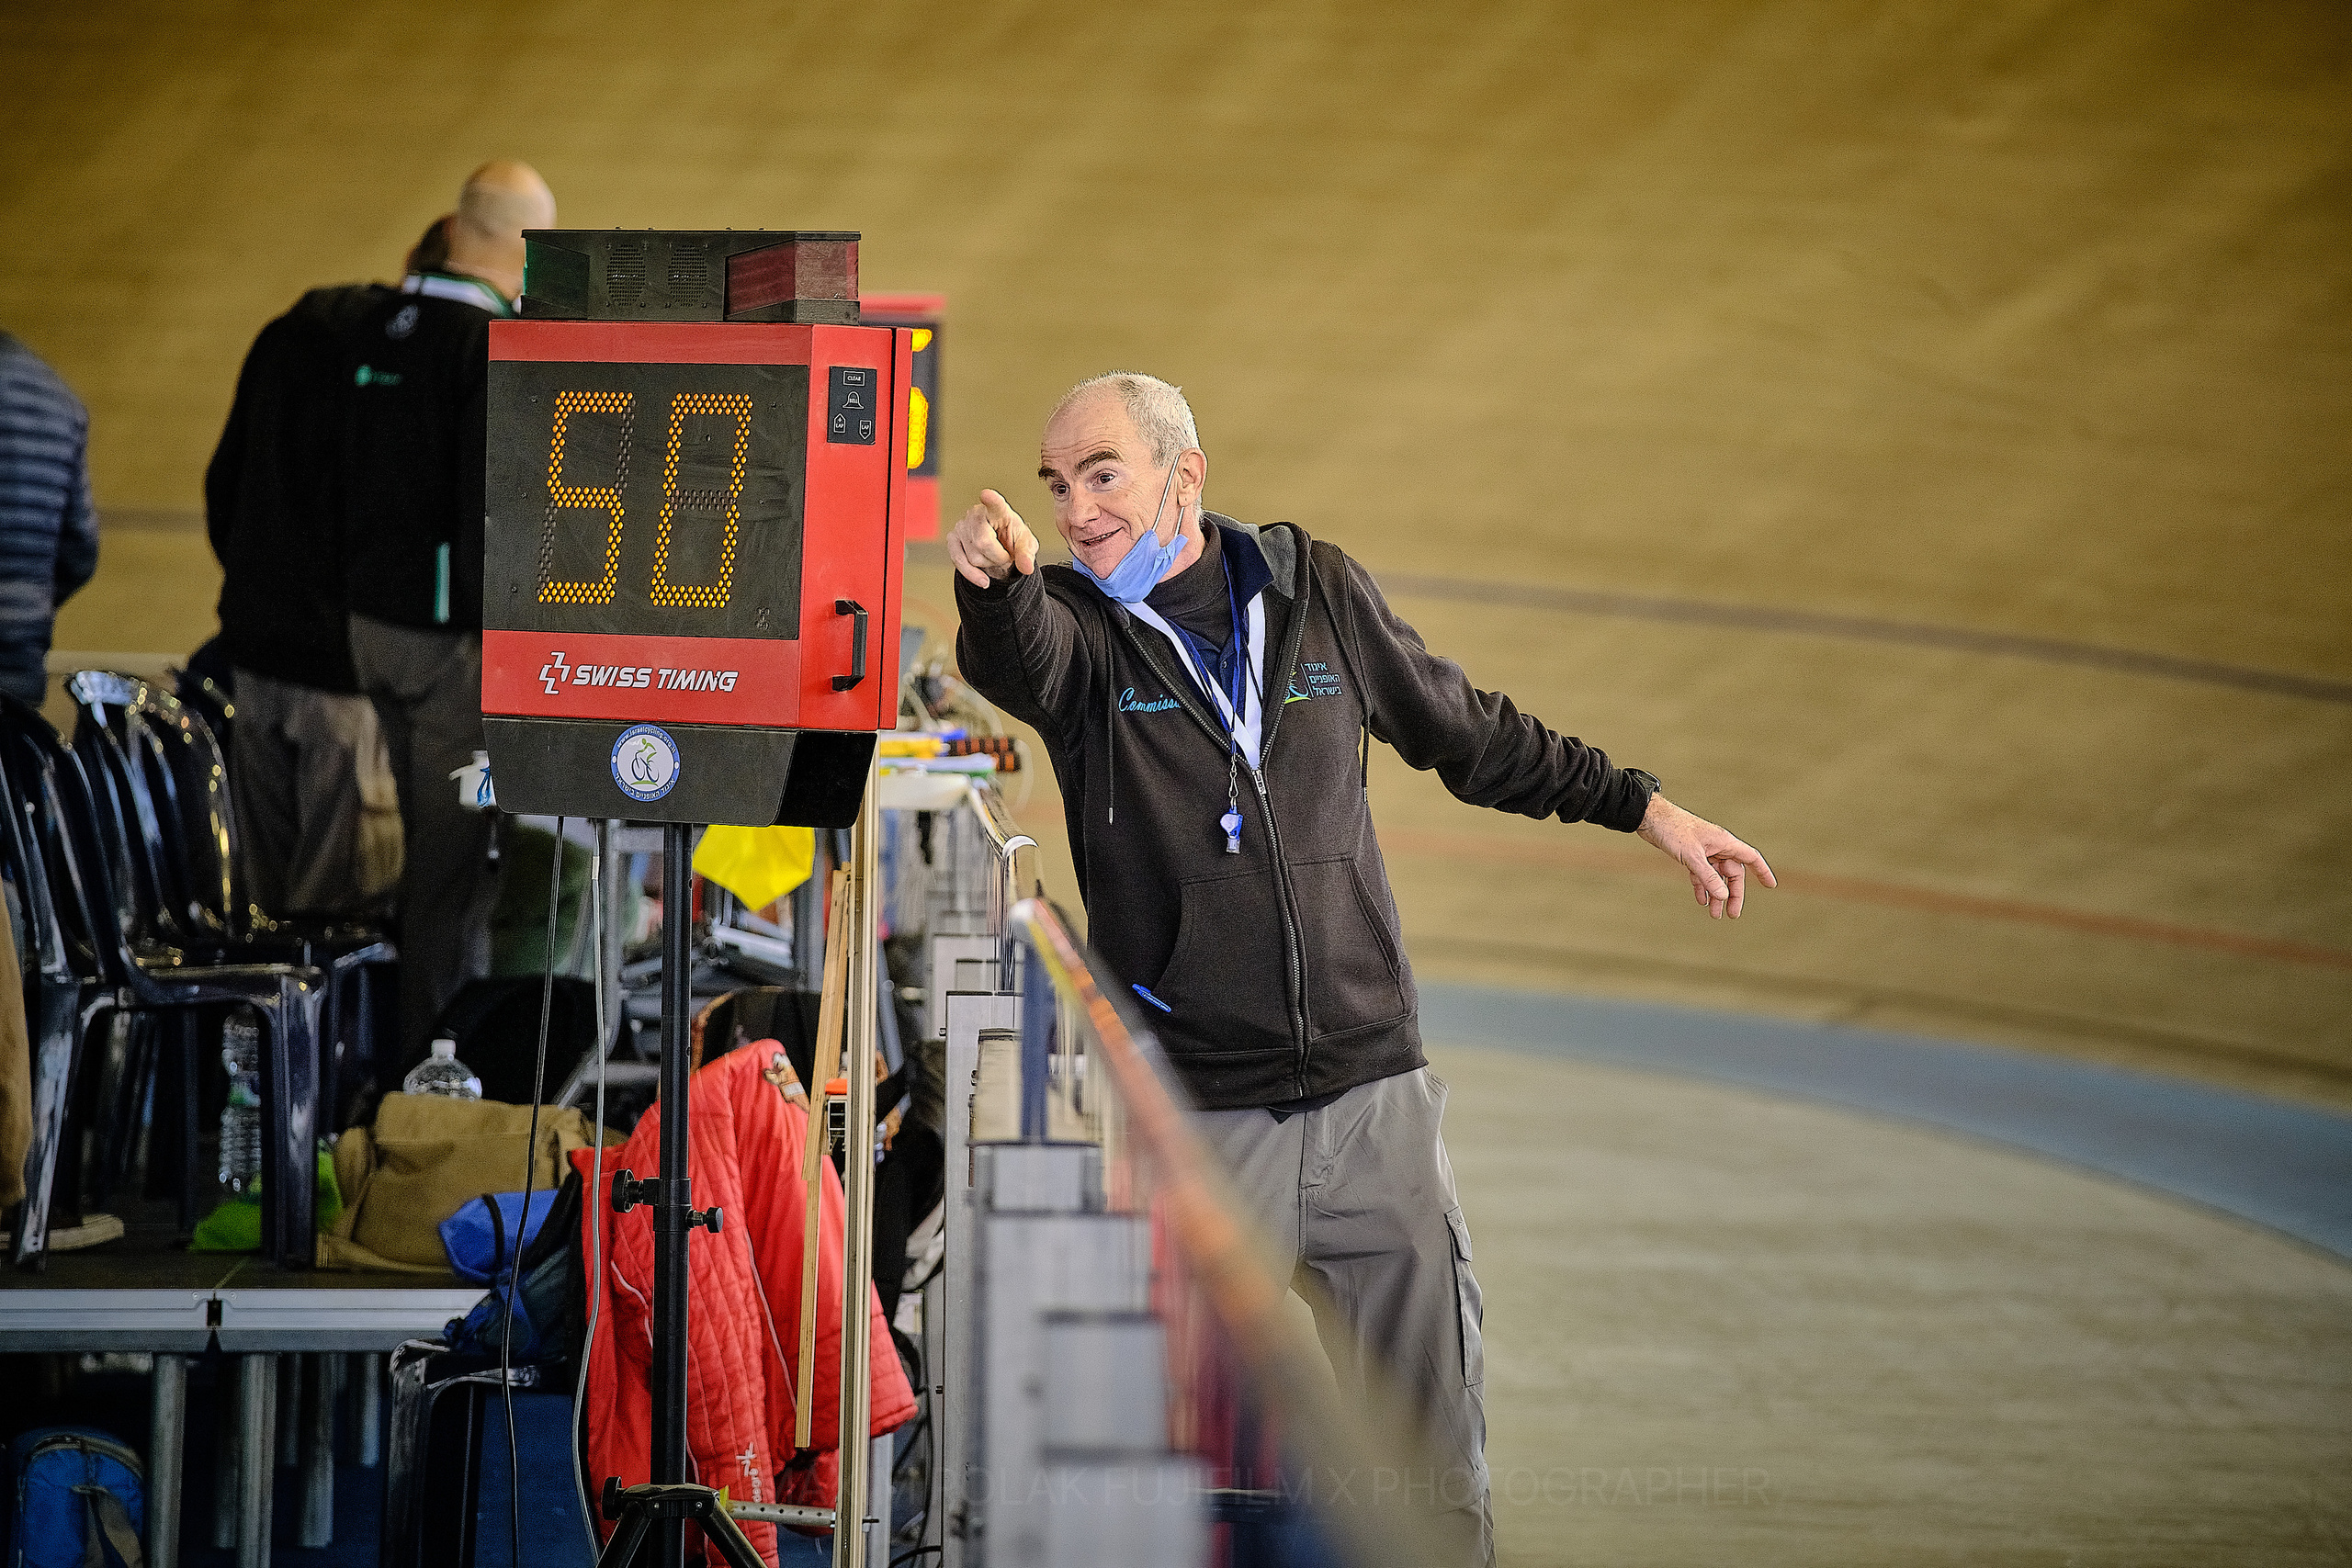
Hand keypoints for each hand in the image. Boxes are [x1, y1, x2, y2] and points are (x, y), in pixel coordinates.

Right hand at [950, 488, 1039, 586]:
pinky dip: (972, 574)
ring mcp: (962, 526)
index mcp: (999, 511)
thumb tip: (1026, 568)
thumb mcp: (1026, 545)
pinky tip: (983, 580)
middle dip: (998, 557)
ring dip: (988, 564)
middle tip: (1006, 555)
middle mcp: (977, 514)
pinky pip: (959, 561)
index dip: (991, 500)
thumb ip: (1027, 555)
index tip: (986, 494)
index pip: (995, 504)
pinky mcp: (952, 539)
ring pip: (973, 557)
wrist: (999, 546)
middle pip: (983, 543)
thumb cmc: (1012, 539)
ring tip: (994, 556)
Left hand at [1637, 795, 1776, 919]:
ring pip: (1716, 876)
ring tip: (1714, 914)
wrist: (1650, 818)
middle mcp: (1717, 846)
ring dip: (1717, 894)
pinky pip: (1702, 874)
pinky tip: (1701, 900)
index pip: (1750, 857)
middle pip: (1733, 874)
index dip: (1762, 871)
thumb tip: (1723, 896)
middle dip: (1733, 894)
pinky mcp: (1690, 854)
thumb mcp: (1692, 856)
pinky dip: (1702, 887)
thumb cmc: (1673, 830)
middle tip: (1732, 914)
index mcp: (1724, 842)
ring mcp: (1704, 851)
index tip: (1771, 885)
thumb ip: (1708, 877)